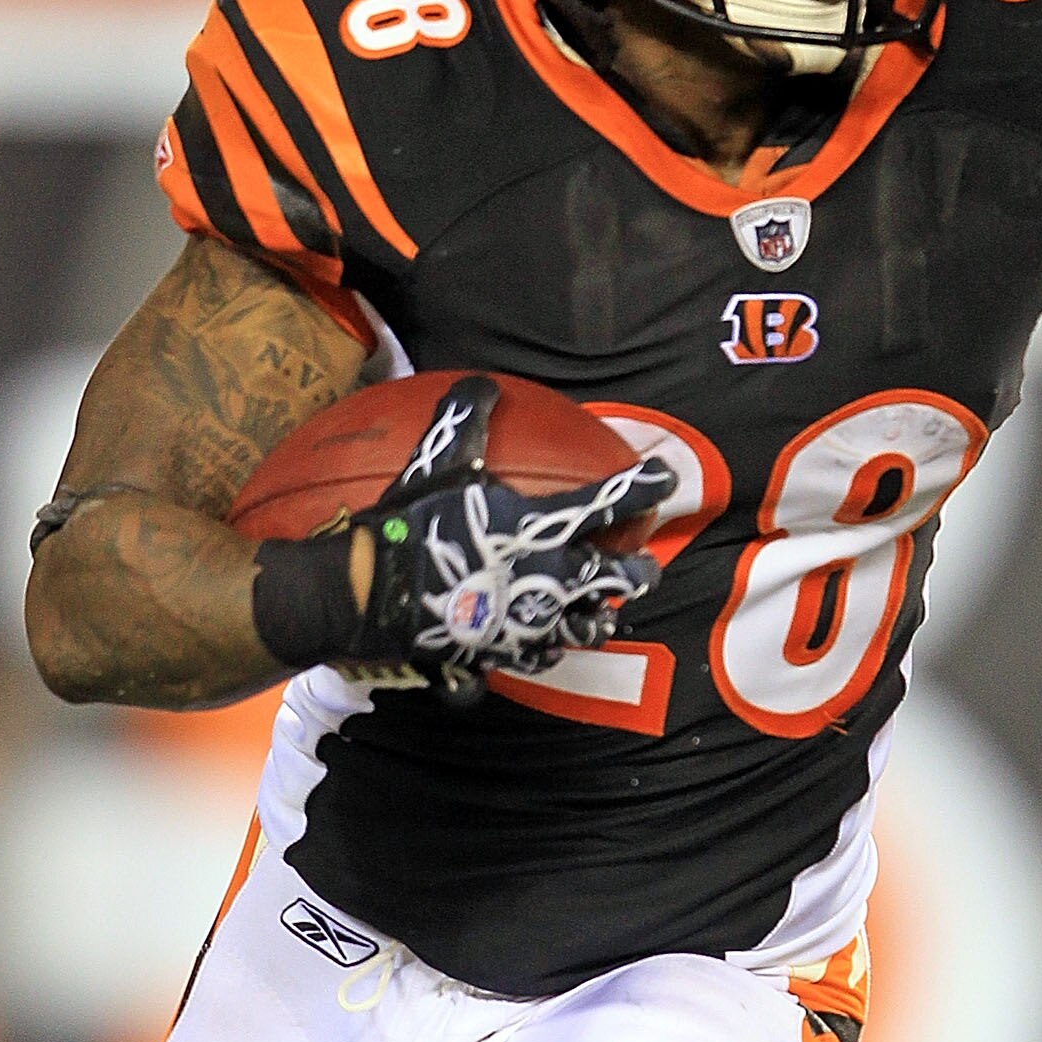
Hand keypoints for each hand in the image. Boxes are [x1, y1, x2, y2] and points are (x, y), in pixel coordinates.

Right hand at [350, 383, 671, 689]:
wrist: (376, 593)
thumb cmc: (413, 523)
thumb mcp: (440, 460)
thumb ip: (468, 419)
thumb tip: (485, 383)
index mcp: (542, 527)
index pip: (610, 502)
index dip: (644, 488)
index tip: (666, 479)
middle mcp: (548, 578)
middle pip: (613, 579)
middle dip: (638, 573)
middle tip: (647, 567)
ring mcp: (528, 623)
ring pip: (582, 628)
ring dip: (597, 620)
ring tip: (604, 618)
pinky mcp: (500, 654)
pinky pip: (534, 659)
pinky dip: (543, 652)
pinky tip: (544, 649)